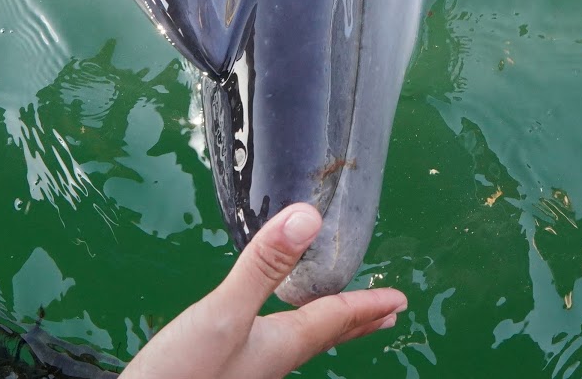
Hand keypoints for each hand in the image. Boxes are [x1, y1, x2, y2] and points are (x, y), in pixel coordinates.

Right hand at [124, 203, 405, 378]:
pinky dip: (289, 333)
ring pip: (299, 344)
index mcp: (278, 345)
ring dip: (326, 328)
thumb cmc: (182, 377)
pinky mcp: (221, 373)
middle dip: (355, 321)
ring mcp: (246, 370)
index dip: (366, 303)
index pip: (333, 319)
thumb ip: (263, 266)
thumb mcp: (222, 313)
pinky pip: (271, 348)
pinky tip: (269, 332)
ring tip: (340, 319)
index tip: (399, 299)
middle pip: (323, 336)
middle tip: (387, 314)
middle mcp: (269, 361)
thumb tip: (309, 218)